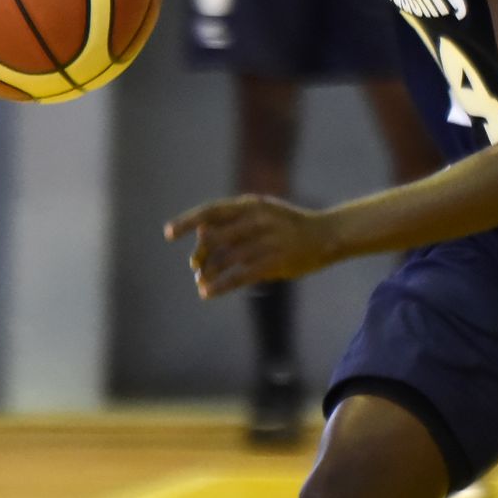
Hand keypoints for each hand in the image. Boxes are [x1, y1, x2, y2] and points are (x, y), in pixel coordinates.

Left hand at [166, 195, 338, 298]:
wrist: (328, 234)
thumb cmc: (289, 226)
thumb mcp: (263, 213)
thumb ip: (235, 222)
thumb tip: (200, 237)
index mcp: (252, 204)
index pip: (212, 211)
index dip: (188, 222)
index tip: (169, 234)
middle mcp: (258, 219)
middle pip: (214, 238)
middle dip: (200, 254)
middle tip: (196, 266)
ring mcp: (268, 239)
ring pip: (225, 259)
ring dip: (208, 273)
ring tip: (201, 283)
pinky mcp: (276, 260)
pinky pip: (241, 275)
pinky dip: (220, 285)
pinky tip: (208, 293)